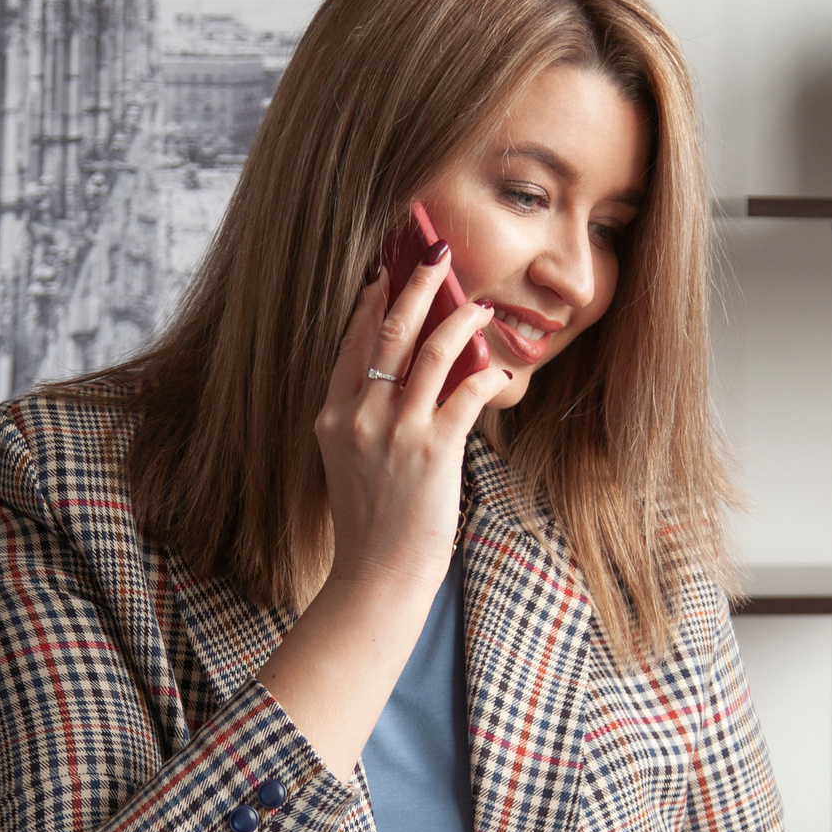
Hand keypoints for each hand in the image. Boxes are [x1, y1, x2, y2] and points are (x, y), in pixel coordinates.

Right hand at [311, 244, 511, 595]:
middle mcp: (359, 415)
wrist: (375, 577)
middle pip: (390, 330)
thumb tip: (401, 383)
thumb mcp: (348, 462)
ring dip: (460, 319)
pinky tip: (499, 370)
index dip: (371, 301)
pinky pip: (465, 393)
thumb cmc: (369, 525)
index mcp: (333, 415)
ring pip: (431, 350)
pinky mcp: (433, 450)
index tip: (385, 271)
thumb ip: (364, 419)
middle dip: (416, 284)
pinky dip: (485, 375)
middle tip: (435, 253)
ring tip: (480, 306)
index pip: (352, 341)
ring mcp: (395, 430)